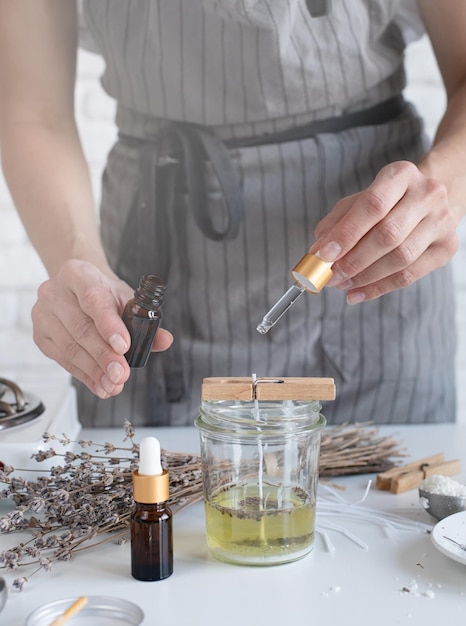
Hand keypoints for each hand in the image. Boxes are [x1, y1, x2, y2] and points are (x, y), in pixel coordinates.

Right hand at [31, 260, 172, 397]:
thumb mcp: (126, 298)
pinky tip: (100, 384)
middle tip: (121, 374)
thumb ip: (146, 320)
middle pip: (80, 328)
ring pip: (70, 347)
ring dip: (94, 370)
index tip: (124, 347)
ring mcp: (43, 314)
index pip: (93, 300)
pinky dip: (84, 375)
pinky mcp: (40, 336)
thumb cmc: (104, 292)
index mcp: (78, 273)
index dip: (109, 325)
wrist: (78, 288)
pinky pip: (63, 360)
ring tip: (114, 384)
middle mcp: (54, 291)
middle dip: (103, 355)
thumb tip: (164, 340)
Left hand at [311, 160, 459, 302]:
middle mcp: (427, 194)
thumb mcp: (357, 202)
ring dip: (365, 277)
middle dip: (354, 260)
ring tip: (341, 285)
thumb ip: (335, 223)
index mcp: (401, 174)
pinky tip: (357, 293)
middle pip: (388, 234)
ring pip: (401, 258)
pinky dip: (379, 288)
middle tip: (330, 276)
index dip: (347, 232)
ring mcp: (442, 221)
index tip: (324, 254)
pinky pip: (410, 275)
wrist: (427, 202)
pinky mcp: (447, 247)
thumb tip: (318, 252)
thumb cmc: (386, 202)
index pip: (373, 204)